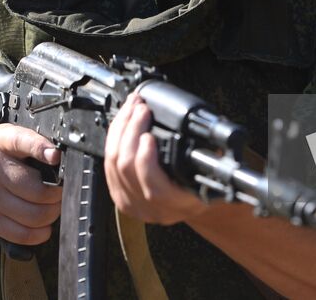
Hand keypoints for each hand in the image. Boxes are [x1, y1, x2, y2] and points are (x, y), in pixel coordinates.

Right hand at [0, 125, 62, 243]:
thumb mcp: (5, 140)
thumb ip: (30, 145)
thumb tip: (61, 163)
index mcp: (0, 141)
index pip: (22, 141)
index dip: (41, 148)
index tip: (55, 156)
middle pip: (37, 190)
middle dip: (57, 195)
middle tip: (60, 194)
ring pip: (32, 215)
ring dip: (51, 215)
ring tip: (52, 209)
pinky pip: (20, 233)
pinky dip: (39, 234)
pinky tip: (43, 227)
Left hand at [104, 94, 208, 225]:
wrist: (190, 205)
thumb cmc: (201, 186)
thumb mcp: (207, 173)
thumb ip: (199, 157)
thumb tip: (193, 130)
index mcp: (176, 203)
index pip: (153, 185)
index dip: (146, 158)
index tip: (149, 135)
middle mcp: (150, 207)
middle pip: (126, 167)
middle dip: (131, 130)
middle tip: (141, 108)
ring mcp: (131, 203)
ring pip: (113, 163)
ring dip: (120, 129)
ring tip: (131, 108)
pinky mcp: (119, 195)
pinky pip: (108, 164)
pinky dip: (113, 139)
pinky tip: (122, 123)